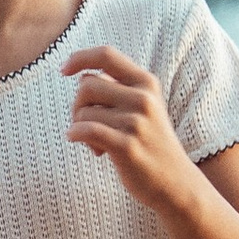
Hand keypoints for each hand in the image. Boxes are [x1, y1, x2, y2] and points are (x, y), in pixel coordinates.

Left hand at [64, 44, 192, 211]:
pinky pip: (86, 130)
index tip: (63, 70)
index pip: (107, 55)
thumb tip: (82, 77)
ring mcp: (136, 122)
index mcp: (146, 83)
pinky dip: (76, 135)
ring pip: (84, 112)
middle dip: (77, 105)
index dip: (80, 58)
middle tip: (86, 125)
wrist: (175, 182)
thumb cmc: (151, 143)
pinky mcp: (127, 146)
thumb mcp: (144, 107)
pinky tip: (85, 145)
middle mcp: (143, 98)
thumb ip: (118, 89)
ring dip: (81, 128)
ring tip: (98, 144)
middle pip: (86, 85)